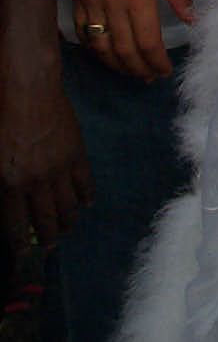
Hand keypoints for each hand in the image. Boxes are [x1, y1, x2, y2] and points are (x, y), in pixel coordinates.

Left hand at [0, 56, 91, 252]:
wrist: (28, 88)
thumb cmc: (2, 117)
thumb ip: (2, 181)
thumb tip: (9, 198)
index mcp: (10, 183)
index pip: (16, 225)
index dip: (20, 242)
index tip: (23, 252)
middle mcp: (35, 182)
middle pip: (45, 219)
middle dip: (47, 237)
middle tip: (49, 246)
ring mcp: (59, 169)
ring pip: (67, 206)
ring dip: (67, 221)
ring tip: (67, 228)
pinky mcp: (76, 154)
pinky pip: (84, 182)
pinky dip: (86, 196)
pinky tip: (85, 203)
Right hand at [71, 0, 193, 80]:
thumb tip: (191, 20)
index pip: (147, 41)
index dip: (157, 61)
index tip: (165, 70)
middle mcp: (113, 3)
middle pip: (124, 50)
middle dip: (139, 69)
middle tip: (150, 77)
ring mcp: (92, 2)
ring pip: (101, 47)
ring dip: (117, 65)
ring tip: (131, 71)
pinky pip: (83, 33)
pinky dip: (95, 50)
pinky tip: (107, 55)